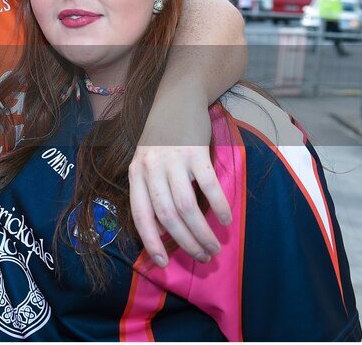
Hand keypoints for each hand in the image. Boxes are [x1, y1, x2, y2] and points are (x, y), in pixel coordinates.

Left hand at [129, 103, 231, 267]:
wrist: (177, 98)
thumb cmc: (162, 135)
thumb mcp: (147, 162)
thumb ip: (151, 190)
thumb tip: (162, 230)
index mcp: (136, 173)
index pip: (141, 215)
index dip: (151, 242)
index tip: (163, 263)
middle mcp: (151, 168)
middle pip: (167, 216)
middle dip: (185, 243)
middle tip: (202, 258)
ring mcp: (173, 159)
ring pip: (187, 206)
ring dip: (202, 232)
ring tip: (215, 246)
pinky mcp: (195, 151)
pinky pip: (208, 185)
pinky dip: (218, 205)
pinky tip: (225, 219)